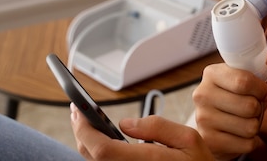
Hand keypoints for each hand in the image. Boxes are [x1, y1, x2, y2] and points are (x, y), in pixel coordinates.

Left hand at [71, 104, 213, 160]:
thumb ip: (157, 126)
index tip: (78, 110)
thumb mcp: (189, 139)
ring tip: (85, 121)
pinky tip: (99, 139)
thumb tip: (126, 123)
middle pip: (93, 157)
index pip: (102, 150)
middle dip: (81, 131)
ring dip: (87, 141)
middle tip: (77, 110)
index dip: (85, 130)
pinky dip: (97, 151)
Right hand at [192, 47, 266, 159]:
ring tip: (243, 120)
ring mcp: (203, 119)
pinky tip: (238, 135)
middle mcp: (202, 94)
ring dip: (254, 126)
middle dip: (258, 109)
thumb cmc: (236, 98)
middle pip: (249, 106)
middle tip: (251, 108)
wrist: (215, 126)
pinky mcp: (209, 141)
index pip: (244, 81)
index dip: (261, 89)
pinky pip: (246, 144)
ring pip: (249, 127)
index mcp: (212, 73)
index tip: (262, 91)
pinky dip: (249, 141)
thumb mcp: (252, 80)